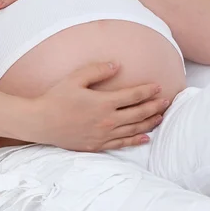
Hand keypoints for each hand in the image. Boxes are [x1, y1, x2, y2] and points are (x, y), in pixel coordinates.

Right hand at [28, 62, 168, 151]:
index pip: (133, 96)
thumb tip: (116, 65)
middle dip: (154, 106)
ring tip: (161, 116)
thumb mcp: (75, 78)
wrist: (41, 122)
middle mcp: (107, 120)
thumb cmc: (56, 98)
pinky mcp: (97, 145)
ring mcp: (103, 135)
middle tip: (167, 101)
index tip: (158, 87)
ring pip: (134, 129)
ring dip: (150, 122)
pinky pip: (122, 143)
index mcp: (103, 102)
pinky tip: (146, 137)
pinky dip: (136, 140)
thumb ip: (97, 70)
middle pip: (138, 113)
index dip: (147, 91)